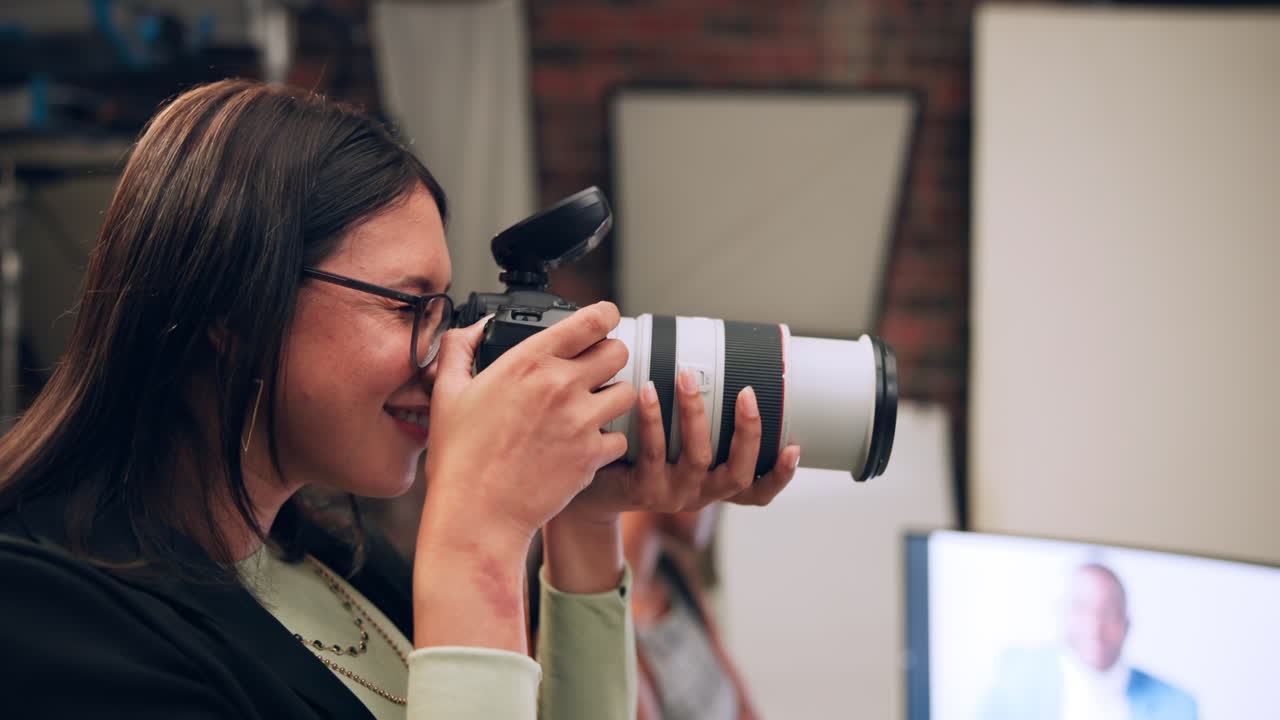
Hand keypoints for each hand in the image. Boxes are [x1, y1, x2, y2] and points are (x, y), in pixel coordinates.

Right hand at [421, 302, 636, 543]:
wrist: (476, 514)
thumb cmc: (459, 457)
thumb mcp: (447, 392)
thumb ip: (459, 348)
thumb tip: (477, 327)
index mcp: (528, 361)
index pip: (591, 320)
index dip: (604, 315)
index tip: (603, 321)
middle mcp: (560, 385)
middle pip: (618, 351)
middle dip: (609, 358)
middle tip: (594, 372)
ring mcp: (580, 421)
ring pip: (627, 392)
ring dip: (613, 397)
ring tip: (591, 409)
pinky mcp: (592, 455)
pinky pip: (621, 437)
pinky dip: (608, 441)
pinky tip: (584, 445)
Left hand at [563, 368, 799, 524]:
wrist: (590, 487)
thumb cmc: (638, 456)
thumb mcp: (674, 446)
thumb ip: (697, 421)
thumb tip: (707, 357)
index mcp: (713, 484)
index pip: (756, 492)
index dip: (779, 476)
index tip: (795, 447)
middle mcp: (699, 494)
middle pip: (737, 474)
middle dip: (748, 434)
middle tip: (747, 394)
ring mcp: (671, 495)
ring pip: (697, 458)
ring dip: (696, 414)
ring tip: (687, 377)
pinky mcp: (640, 490)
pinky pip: (652, 453)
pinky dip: (654, 419)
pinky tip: (647, 392)